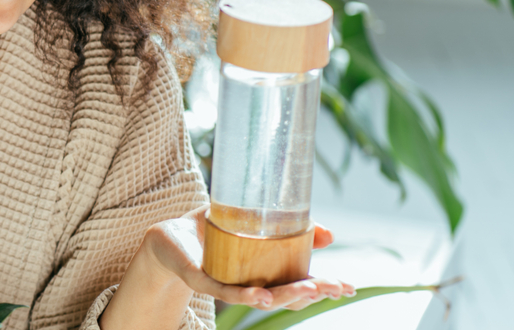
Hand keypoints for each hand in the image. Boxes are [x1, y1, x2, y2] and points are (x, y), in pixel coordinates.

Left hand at [139, 205, 354, 310]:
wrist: (167, 234)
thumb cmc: (210, 230)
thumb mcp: (251, 221)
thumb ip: (288, 226)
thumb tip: (329, 234)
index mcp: (263, 273)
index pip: (299, 285)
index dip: (325, 288)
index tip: (349, 286)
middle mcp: (249, 284)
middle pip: (287, 296)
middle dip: (315, 293)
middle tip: (339, 288)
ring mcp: (226, 285)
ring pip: (263, 297)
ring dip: (288, 296)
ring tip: (312, 290)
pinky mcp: (201, 280)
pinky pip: (225, 292)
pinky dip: (246, 296)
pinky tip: (263, 297)